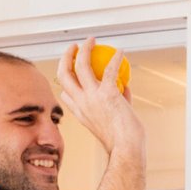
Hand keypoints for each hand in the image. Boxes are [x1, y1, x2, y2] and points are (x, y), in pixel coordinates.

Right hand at [55, 38, 145, 157]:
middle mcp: (81, 103)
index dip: (66, 82)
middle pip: (64, 74)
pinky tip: (121, 52)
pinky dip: (115, 58)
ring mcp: (92, 97)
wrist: (126, 148)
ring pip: (80, 65)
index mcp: (80, 113)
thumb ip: (119, 103)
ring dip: (84, 49)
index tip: (73, 74)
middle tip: (74, 48)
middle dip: (65, 57)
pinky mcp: (107, 94)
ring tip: (90, 40)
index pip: (65, 94)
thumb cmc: (124, 141)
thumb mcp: (115, 121)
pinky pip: (109, 69)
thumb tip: (125, 88)